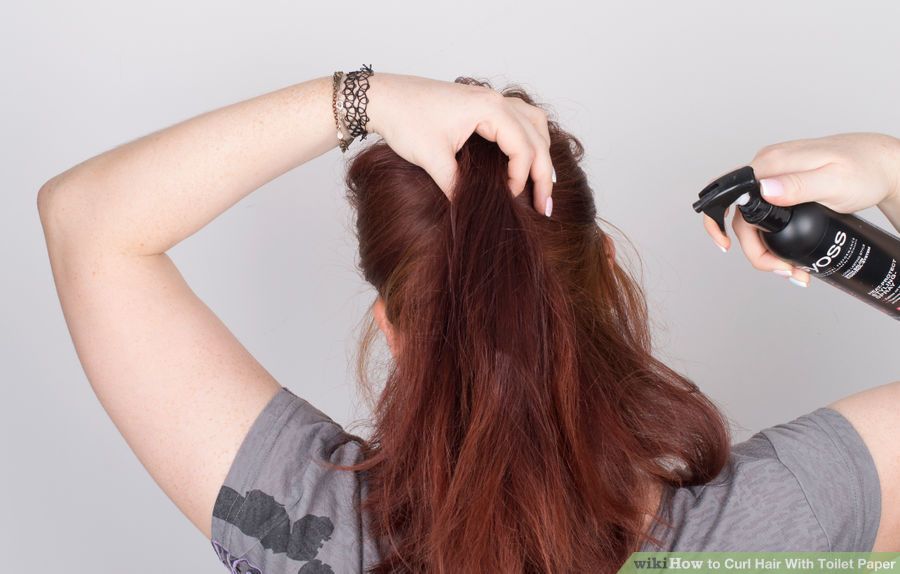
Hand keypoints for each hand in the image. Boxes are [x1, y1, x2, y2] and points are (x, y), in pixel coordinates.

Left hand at [364, 72, 554, 214]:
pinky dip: (528, 139)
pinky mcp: (481, 103)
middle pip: (537, 137)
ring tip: (541, 182)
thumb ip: (455, 186)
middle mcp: (496, 99)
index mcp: (489, 108)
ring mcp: (490, 99)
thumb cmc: (405, 118)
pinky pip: (519, 119)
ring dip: (540, 152)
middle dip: (543, 173)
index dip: (522, 179)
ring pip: (534, 124)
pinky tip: (523, 160)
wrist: (383, 97)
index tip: (511, 200)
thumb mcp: (431, 159)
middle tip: (544, 206)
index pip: (524, 148)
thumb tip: (471, 212)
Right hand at [703, 132, 899, 285]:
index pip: (730, 196)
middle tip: (785, 270)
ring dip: (767, 251)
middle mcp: (766, 169)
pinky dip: (775, 241)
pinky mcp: (783, 187)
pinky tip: (791, 255)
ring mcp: (774, 178)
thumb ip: (798, 184)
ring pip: (754, 222)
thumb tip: (764, 189)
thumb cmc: (864, 169)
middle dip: (757, 251)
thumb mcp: (834, 181)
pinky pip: (767, 218)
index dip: (718, 224)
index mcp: (771, 164)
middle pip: (742, 218)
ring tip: (793, 270)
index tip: (725, 247)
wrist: (882, 164)